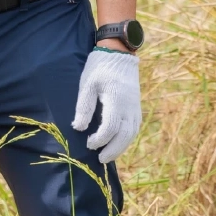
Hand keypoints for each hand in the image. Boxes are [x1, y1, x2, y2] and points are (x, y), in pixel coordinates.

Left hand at [71, 49, 141, 163]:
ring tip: (107, 156)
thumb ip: (84, 106)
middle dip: (112, 150)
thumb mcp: (88, 84)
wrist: (119, 55)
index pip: (110, 127)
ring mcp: (135, 108)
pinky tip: (116, 145)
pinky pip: (134, 129)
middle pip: (124, 136)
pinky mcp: (136, 108)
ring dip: (120, 148)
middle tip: (100, 159)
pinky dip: (126, 140)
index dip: (99, 139)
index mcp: (116, 100)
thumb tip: (79, 128)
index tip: (88, 143)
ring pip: (131, 134)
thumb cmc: (100, 68)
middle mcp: (129, 107)